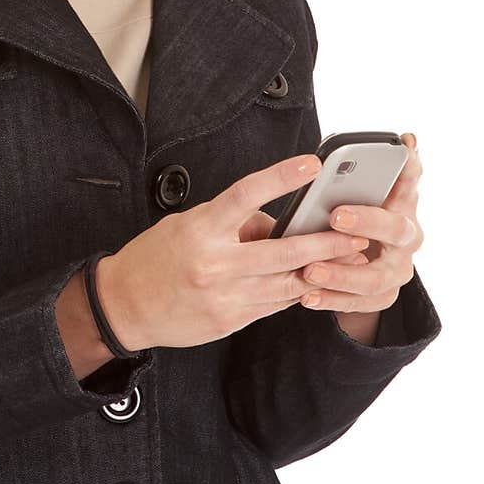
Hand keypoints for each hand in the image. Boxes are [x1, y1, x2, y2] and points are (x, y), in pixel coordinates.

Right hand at [95, 151, 368, 350]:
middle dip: (326, 243)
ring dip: (321, 271)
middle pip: (284, 251)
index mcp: (202, 229)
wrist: (125, 306)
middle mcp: (215, 263)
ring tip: (350, 258)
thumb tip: (273, 222)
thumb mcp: (188, 225)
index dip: (281, 177)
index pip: (246, 195)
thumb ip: (232, 222)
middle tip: (358, 234)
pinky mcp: (231, 320)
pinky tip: (313, 281)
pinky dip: (295, 291)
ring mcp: (226, 295)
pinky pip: (274, 304)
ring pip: (287, 282)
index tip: (312, 164)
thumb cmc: (156, 257)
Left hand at [298, 132, 423, 337]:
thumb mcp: (366, 189)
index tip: (398, 151)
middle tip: (336, 216)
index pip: (411, 178)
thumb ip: (374, 169)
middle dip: (368, 222)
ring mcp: (399, 269)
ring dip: (342, 273)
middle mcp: (408, 236)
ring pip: (377, 276)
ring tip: (310, 269)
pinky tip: (307, 295)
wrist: (366, 259)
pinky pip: (361, 303)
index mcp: (403, 202)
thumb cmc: (360, 212)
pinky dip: (333, 300)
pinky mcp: (384, 295)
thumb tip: (409, 138)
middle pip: (397, 229)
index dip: (408, 167)